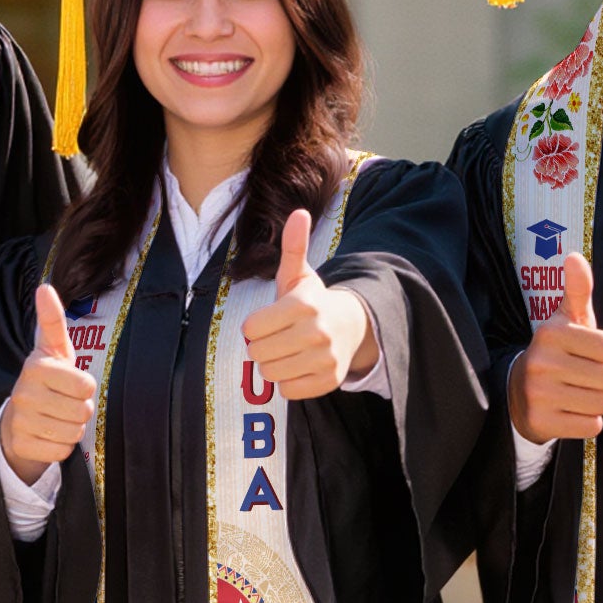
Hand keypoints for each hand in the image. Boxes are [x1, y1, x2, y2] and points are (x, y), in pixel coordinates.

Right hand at [0, 283, 96, 484]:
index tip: (70, 383)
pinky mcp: (21, 445)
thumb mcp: (53, 349)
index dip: (85, 387)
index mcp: (36, 367)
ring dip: (72, 428)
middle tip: (64, 403)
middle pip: (83, 411)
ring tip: (56, 418)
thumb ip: (52, 320)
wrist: (17, 419)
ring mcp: (20, 421)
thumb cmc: (46, 380)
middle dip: (80, 410)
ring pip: (74, 433)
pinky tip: (48, 435)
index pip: (86, 385)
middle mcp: (24, 393)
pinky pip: (62, 451)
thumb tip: (45, 287)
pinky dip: (61, 446)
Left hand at [241, 208, 374, 399]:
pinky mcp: (329, 381)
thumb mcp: (299, 274)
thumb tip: (299, 212)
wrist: (351, 326)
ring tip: (287, 351)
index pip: (251, 329)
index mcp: (304, 305)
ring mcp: (325, 359)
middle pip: (258, 354)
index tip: (267, 321)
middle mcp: (317, 333)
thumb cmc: (313, 301)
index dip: (253, 327)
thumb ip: (293, 246)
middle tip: (277, 337)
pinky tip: (298, 365)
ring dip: (273, 364)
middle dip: (261, 347)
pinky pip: (288, 390)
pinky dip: (288, 382)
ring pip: (271, 374)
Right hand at [508, 252, 602, 441]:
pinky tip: (569, 411)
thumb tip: (574, 256)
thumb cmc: (556, 352)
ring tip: (577, 393)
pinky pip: (591, 426)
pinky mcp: (542, 422)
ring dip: (597, 401)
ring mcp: (539, 394)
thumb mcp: (565, 320)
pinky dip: (587, 422)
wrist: (517, 393)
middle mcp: (541, 362)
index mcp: (551, 333)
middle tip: (582, 376)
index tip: (587, 353)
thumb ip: (577, 289)